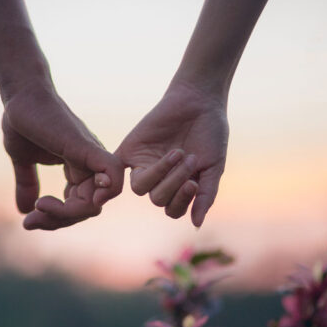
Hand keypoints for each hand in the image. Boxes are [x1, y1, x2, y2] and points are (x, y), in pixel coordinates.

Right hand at [2, 81, 122, 229]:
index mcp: (78, 169)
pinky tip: (68, 200)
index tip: (29, 221)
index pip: (80, 206)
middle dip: (59, 221)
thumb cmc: (23, 121)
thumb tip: (25, 211)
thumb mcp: (24, 160)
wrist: (21, 95)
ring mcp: (91, 157)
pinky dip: (102, 192)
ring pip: (97, 201)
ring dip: (67, 214)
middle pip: (89, 209)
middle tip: (31, 221)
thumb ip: (28, 184)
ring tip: (40, 207)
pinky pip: (112, 174)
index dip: (56, 219)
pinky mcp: (87, 147)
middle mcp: (90, 166)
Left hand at [115, 80, 227, 226]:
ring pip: (140, 188)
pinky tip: (122, 174)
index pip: (173, 209)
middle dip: (174, 182)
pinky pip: (116, 169)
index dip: (182, 201)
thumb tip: (196, 225)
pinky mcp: (129, 150)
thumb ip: (205, 195)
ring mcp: (143, 165)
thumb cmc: (210, 133)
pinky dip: (112, 175)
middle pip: (157, 199)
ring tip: (177, 153)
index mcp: (178, 187)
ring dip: (160, 174)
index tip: (194, 183)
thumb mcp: (213, 166)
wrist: (199, 100)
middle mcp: (159, 180)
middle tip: (189, 159)